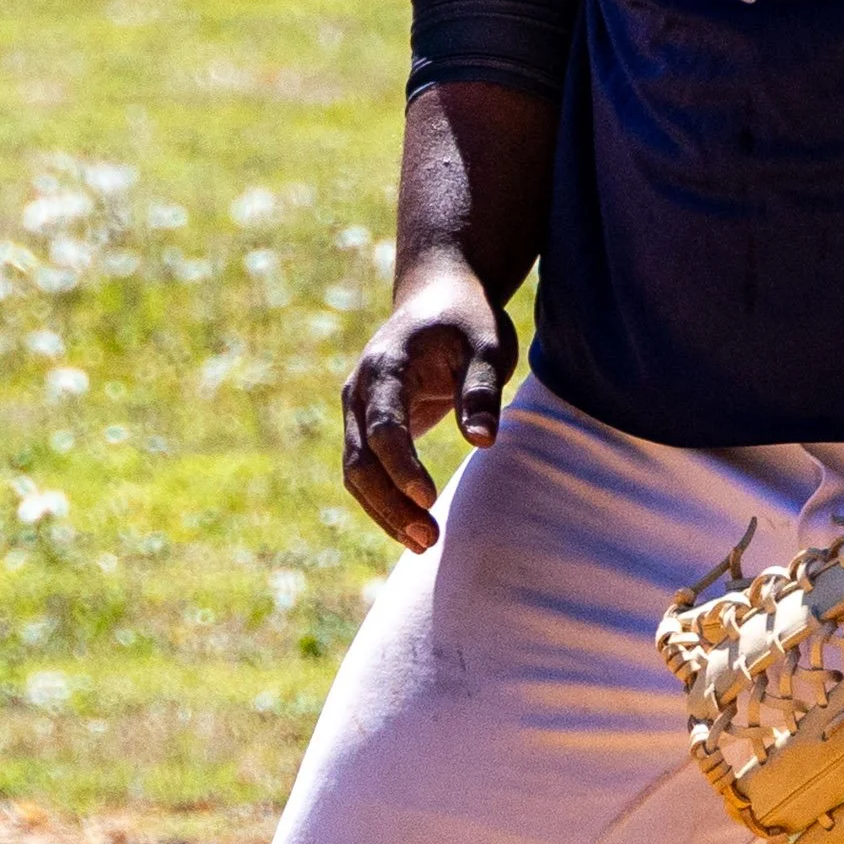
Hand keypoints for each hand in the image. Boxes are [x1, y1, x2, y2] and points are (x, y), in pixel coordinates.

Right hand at [341, 256, 509, 551]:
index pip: (384, 425)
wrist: (438, 299)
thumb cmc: (467, 322)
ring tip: (424, 543)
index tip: (428, 499)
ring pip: (355, 472)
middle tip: (428, 538)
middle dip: (390, 503)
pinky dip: (384, 502)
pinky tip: (413, 528)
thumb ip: (481, 390)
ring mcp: (357, 410)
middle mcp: (359, 390)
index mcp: (385, 366)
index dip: (402, 466)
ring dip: (384, 511)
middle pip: (359, 459)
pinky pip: (365, 472)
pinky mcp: (365, 426)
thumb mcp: (487, 346)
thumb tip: (483, 442)